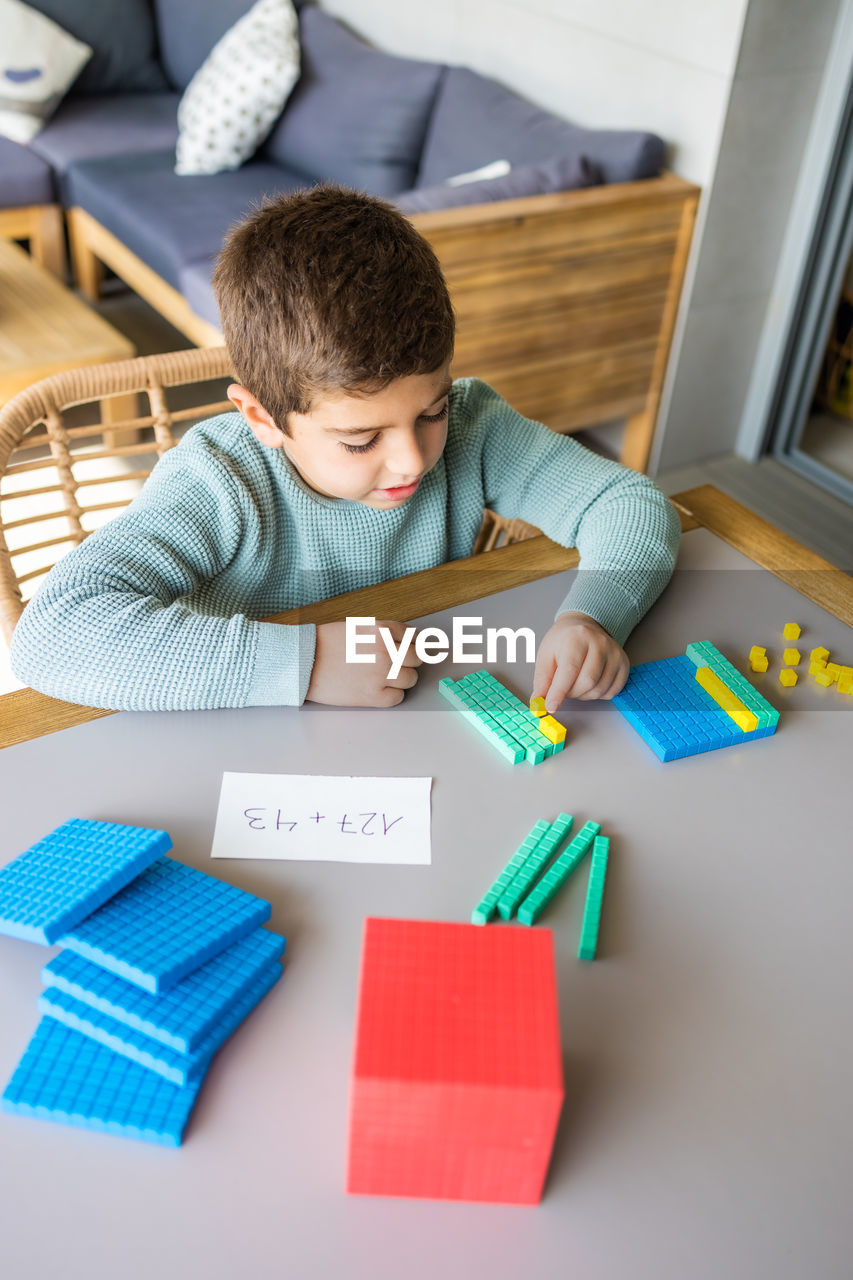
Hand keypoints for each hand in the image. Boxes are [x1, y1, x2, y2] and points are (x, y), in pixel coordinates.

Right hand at [305, 619, 421, 706]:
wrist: (302, 662)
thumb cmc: (324, 643)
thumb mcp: (358, 627)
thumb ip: (382, 633)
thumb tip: (404, 642)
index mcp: (382, 630)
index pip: (414, 636)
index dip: (412, 644)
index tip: (411, 649)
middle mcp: (386, 650)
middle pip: (416, 659)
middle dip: (408, 662)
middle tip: (397, 665)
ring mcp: (382, 674)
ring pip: (411, 679)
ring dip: (401, 679)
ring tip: (384, 678)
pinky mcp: (373, 695)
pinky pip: (398, 697)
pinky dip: (392, 695)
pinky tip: (379, 690)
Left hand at [532, 612, 628, 712]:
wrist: (584, 627)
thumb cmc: (564, 641)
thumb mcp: (546, 654)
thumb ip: (542, 679)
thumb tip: (538, 701)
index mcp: (577, 638)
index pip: (569, 670)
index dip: (559, 692)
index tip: (550, 706)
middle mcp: (600, 643)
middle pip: (587, 682)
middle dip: (571, 694)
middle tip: (562, 690)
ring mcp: (615, 654)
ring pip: (599, 689)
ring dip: (583, 696)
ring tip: (574, 685)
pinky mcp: (624, 664)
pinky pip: (612, 692)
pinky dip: (597, 695)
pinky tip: (589, 685)